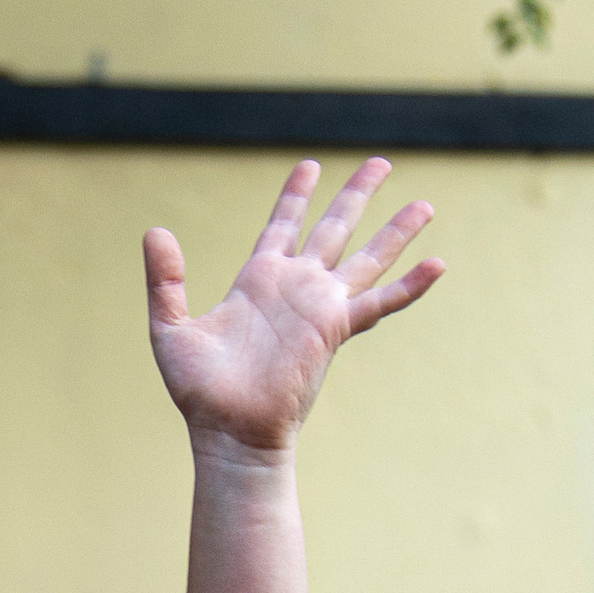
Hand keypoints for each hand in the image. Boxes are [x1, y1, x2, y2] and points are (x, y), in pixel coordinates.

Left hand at [144, 156, 441, 454]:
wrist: (227, 430)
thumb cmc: (199, 391)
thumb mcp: (170, 327)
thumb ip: (165, 280)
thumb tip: (155, 231)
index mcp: (258, 281)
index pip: (283, 225)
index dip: (296, 195)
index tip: (310, 166)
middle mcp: (295, 287)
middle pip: (334, 228)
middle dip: (357, 195)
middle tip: (381, 162)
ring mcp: (319, 306)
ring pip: (367, 257)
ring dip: (396, 231)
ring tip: (425, 203)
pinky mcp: (335, 329)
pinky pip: (381, 302)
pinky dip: (410, 285)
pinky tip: (439, 264)